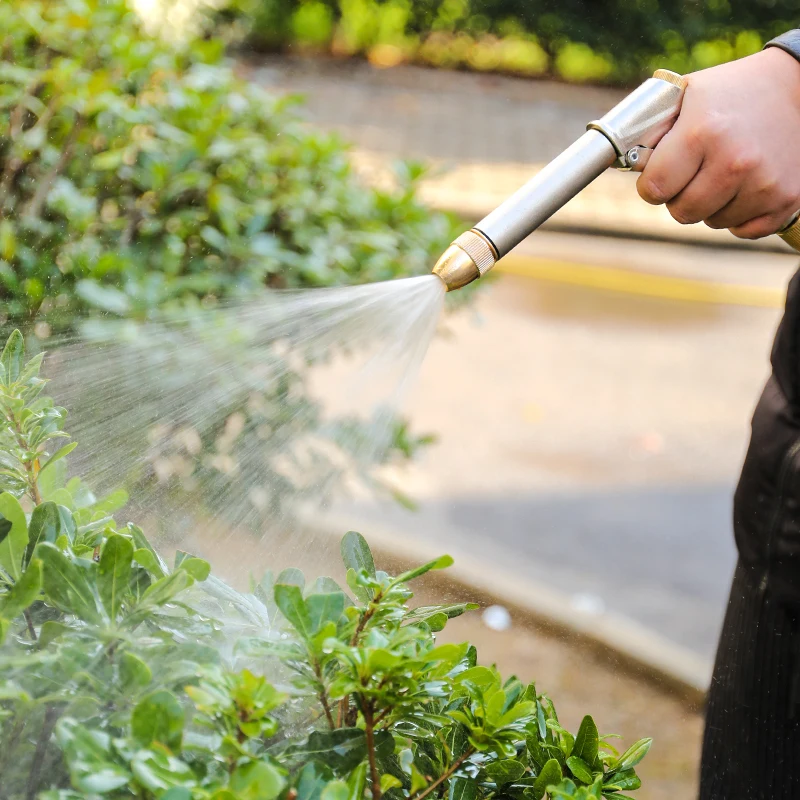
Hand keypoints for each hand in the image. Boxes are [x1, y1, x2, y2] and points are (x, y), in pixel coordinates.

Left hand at [637, 47, 799, 239]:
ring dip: (711, 205)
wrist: (797, 86)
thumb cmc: (729, 94)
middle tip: (695, 171)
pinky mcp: (786, 199)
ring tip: (725, 170)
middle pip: (682, 212)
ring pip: (712, 222)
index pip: (655, 189)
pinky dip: (739, 215)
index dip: (652, 185)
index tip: (660, 176)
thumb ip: (651, 133)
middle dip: (680, 196)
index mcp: (702, 133)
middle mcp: (735, 161)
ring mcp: (764, 183)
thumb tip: (624, 165)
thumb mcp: (685, 98)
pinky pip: (743, 230)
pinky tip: (745, 185)